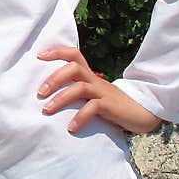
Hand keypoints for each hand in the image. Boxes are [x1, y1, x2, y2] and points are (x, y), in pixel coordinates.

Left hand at [36, 45, 162, 133]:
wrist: (140, 112)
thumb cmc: (108, 103)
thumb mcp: (91, 93)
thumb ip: (74, 89)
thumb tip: (46, 95)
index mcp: (89, 74)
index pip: (74, 54)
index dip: (57, 51)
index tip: (39, 55)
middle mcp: (94, 79)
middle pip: (73, 68)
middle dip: (54, 78)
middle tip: (39, 92)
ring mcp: (102, 92)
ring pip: (80, 87)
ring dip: (61, 98)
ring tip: (47, 109)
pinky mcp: (110, 106)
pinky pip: (93, 108)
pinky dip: (80, 117)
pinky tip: (70, 128)